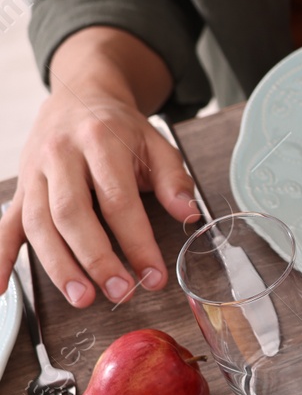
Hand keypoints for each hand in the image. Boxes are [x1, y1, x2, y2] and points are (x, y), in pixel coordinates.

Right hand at [0, 85, 192, 307]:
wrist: (79, 97)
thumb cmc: (121, 130)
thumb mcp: (157, 144)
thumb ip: (174, 181)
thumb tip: (190, 216)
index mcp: (99, 141)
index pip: (118, 200)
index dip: (137, 242)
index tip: (154, 275)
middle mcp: (59, 155)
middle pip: (71, 214)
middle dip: (95, 259)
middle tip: (120, 293)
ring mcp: (34, 172)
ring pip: (37, 223)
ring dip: (58, 265)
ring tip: (83, 298)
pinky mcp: (21, 187)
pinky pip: (5, 224)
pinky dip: (1, 256)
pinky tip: (0, 287)